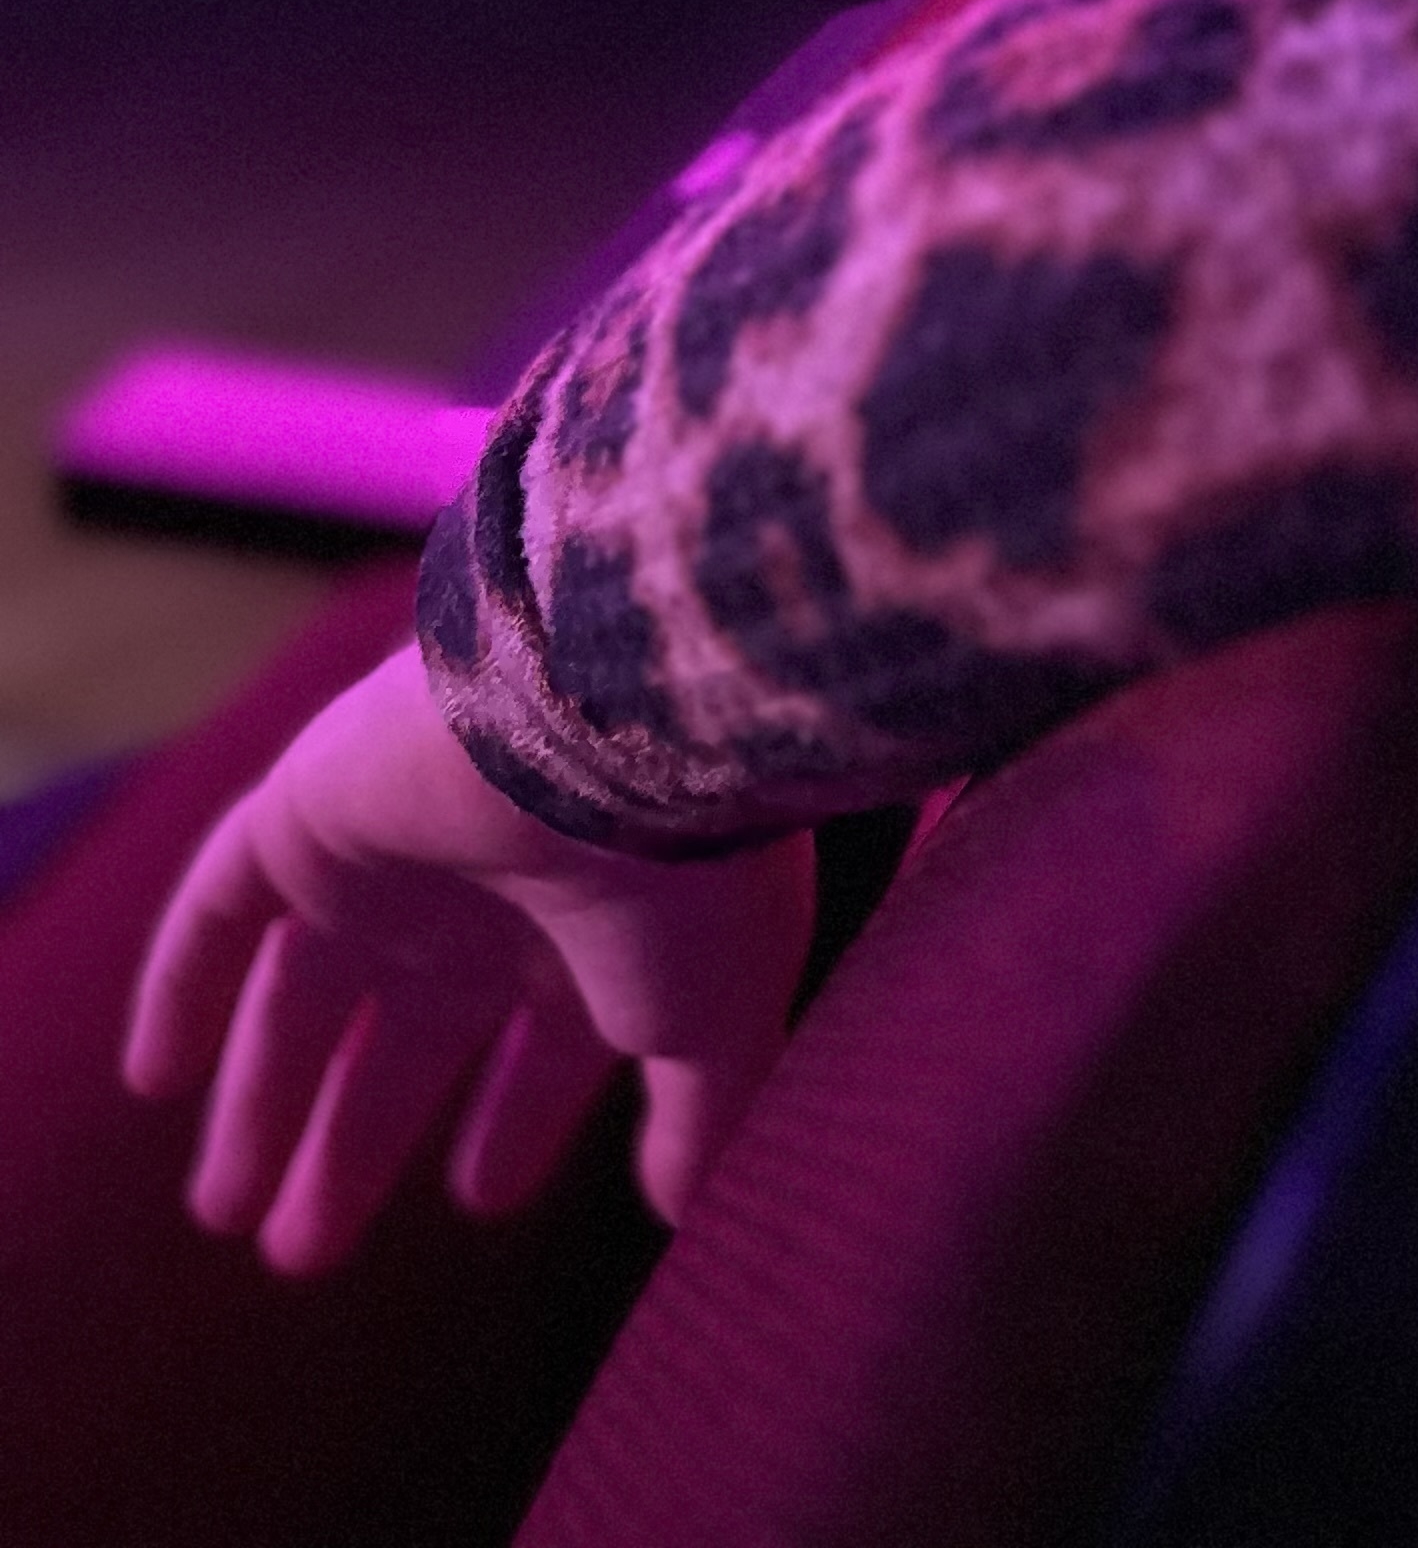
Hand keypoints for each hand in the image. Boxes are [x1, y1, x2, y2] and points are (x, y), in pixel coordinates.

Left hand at [124, 644, 816, 1272]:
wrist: (621, 716)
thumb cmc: (685, 877)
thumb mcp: (716, 1023)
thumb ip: (698, 1120)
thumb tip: (686, 1211)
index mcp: (586, 941)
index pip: (534, 1050)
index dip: (508, 1124)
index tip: (476, 1197)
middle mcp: (484, 902)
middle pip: (399, 1042)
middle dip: (352, 1145)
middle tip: (300, 1253)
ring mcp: (392, 859)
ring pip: (305, 994)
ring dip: (262, 1099)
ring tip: (223, 1214)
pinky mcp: (308, 815)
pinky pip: (219, 905)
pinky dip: (181, 982)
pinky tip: (149, 1078)